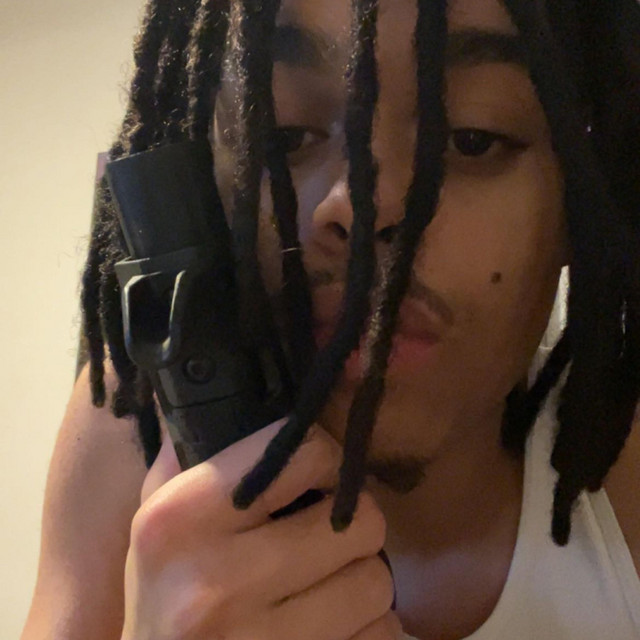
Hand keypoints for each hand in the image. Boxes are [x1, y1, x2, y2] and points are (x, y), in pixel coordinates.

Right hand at [120, 419, 400, 639]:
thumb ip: (192, 457)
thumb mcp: (157, 522)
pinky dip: (368, 628)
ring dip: (361, 580)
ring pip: (376, 582)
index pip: (305, 452)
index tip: (319, 475)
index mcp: (180, 521)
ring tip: (325, 586)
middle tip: (327, 535)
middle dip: (351, 524)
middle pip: (357, 520)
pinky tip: (331, 626)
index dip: (325, 459)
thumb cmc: (163, 596)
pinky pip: (383, 634)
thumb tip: (232, 389)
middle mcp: (215, 583)